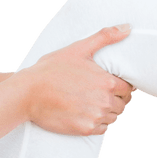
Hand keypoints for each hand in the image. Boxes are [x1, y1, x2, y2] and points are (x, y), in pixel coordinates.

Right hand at [20, 25, 135, 135]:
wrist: (28, 93)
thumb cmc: (51, 69)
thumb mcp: (78, 49)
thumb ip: (105, 37)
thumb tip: (128, 28)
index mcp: (107, 82)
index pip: (128, 89)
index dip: (122, 87)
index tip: (112, 86)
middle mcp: (105, 101)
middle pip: (122, 104)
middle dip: (115, 99)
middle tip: (99, 94)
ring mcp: (95, 117)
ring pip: (113, 117)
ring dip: (107, 112)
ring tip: (92, 103)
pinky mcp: (85, 129)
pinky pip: (102, 129)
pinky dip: (97, 123)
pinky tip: (86, 113)